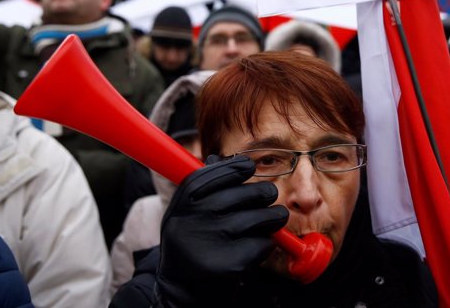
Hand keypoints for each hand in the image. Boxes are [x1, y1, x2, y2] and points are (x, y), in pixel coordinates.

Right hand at [156, 155, 288, 306]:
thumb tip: (218, 158)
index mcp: (183, 204)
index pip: (211, 174)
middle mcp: (193, 220)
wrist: (177, 291)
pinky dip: (266, 244)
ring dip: (271, 218)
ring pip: (258, 217)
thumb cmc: (188, 244)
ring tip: (271, 221)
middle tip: (269, 197)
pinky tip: (257, 247)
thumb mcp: (185, 213)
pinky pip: (262, 243)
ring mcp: (210, 242)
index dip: (234, 168)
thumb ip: (202, 188)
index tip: (249, 166)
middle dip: (263, 194)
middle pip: (243, 194)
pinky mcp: (228, 265)